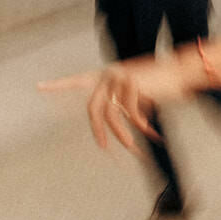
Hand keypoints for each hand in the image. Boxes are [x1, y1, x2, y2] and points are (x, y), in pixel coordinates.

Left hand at [38, 58, 191, 152]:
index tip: (39, 87)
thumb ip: (122, 104)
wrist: (181, 72)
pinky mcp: (132, 83)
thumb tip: (113, 125)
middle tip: (105, 147)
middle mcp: (109, 74)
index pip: (77, 80)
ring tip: (133, 147)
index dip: (58, 85)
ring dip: (122, 135)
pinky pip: (132, 114)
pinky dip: (142, 127)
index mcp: (107, 75)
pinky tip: (152, 132)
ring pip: (112, 115)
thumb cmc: (160, 84)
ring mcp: (120, 77)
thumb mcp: (136, 94)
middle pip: (94, 108)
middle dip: (98, 130)